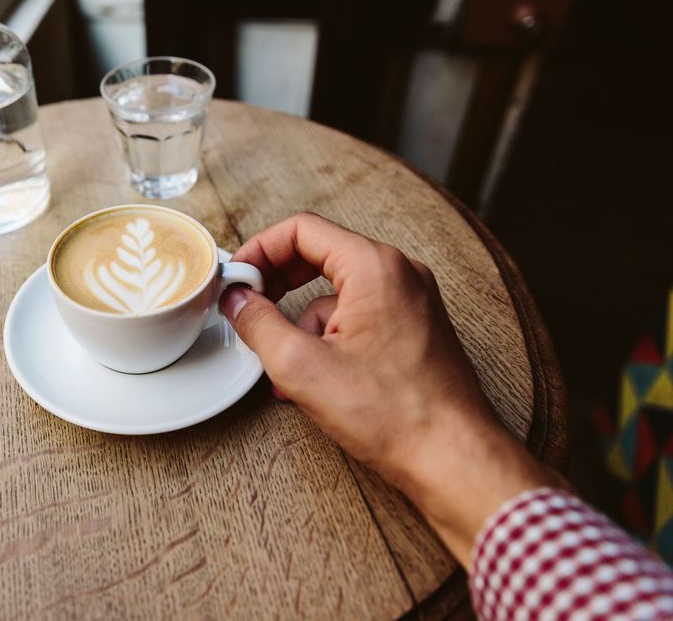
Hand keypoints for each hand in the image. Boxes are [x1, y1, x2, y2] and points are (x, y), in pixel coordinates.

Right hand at [220, 213, 560, 565]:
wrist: (453, 459)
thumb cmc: (394, 414)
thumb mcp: (302, 366)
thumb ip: (259, 323)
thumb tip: (237, 300)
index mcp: (375, 267)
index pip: (302, 230)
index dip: (259, 251)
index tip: (237, 280)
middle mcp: (399, 275)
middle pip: (319, 254)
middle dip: (276, 284)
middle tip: (248, 309)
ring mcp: (411, 302)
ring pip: (335, 293)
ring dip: (301, 322)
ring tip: (284, 367)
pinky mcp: (414, 330)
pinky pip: (357, 317)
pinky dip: (327, 339)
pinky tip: (314, 380)